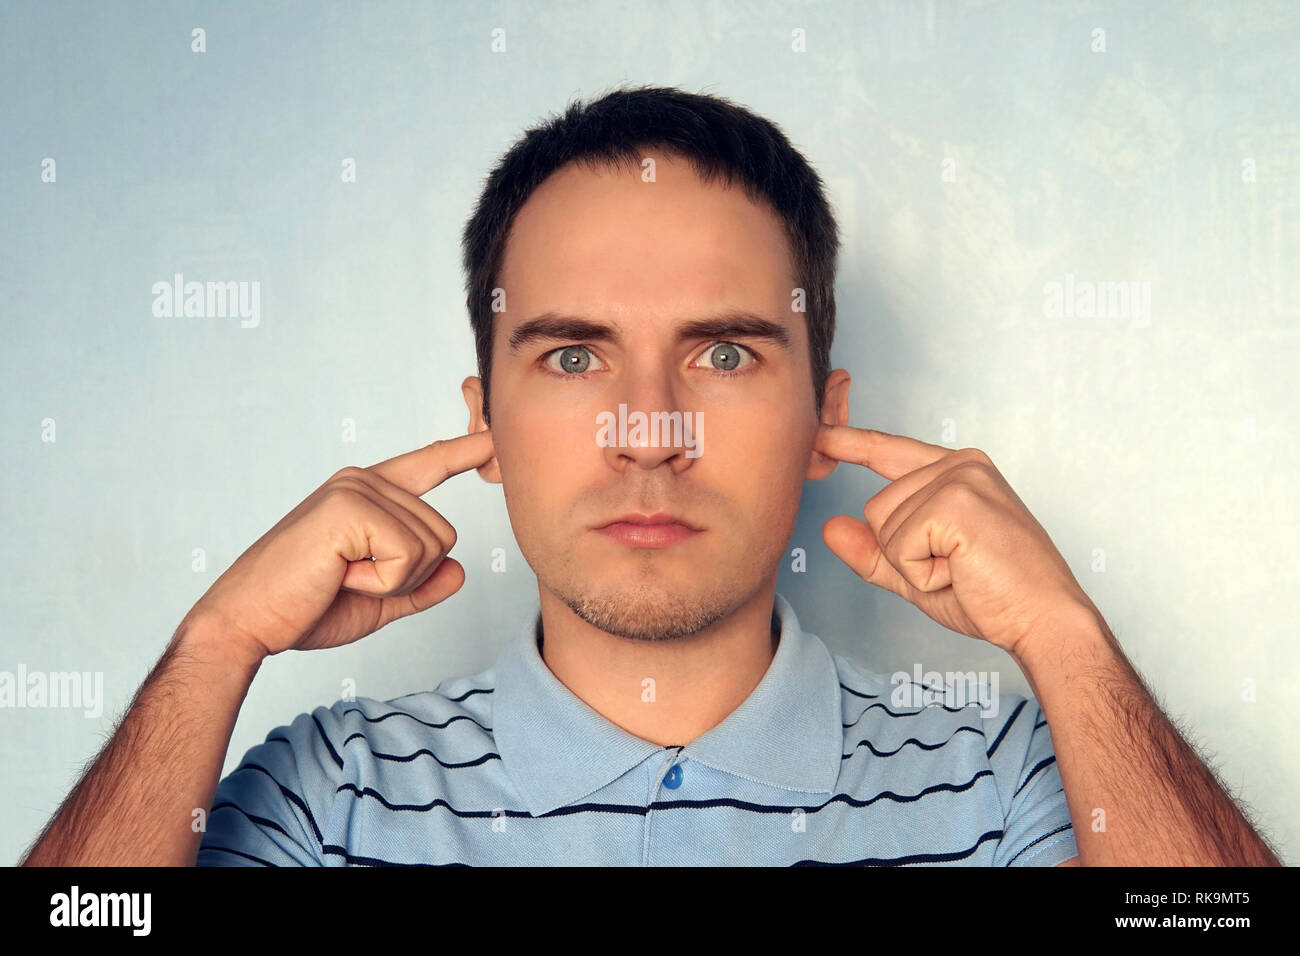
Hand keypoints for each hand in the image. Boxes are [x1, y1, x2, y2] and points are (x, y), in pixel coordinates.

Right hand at [180, 430, 495, 660]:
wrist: (251, 624)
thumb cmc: (306, 609)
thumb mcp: (380, 600)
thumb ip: (421, 586)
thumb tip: (459, 571)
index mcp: (368, 494)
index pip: (428, 465)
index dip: (465, 451)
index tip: (495, 437)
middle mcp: (364, 481)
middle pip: (443, 533)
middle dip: (409, 576)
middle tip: (351, 581)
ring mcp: (356, 489)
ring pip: (432, 545)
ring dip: (394, 580)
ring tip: (342, 577)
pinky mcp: (350, 507)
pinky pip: (408, 555)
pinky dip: (382, 582)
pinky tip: (340, 576)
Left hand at [814, 423, 1096, 658]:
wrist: (1043, 621)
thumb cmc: (993, 598)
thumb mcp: (919, 573)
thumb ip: (874, 551)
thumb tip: (829, 528)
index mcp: (958, 471)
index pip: (889, 452)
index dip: (850, 444)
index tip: (818, 433)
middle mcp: (959, 464)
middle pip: (876, 507)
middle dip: (903, 553)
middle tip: (958, 567)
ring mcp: (959, 479)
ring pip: (883, 526)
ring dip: (914, 565)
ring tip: (964, 568)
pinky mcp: (955, 502)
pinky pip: (898, 545)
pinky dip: (921, 573)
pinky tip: (962, 571)